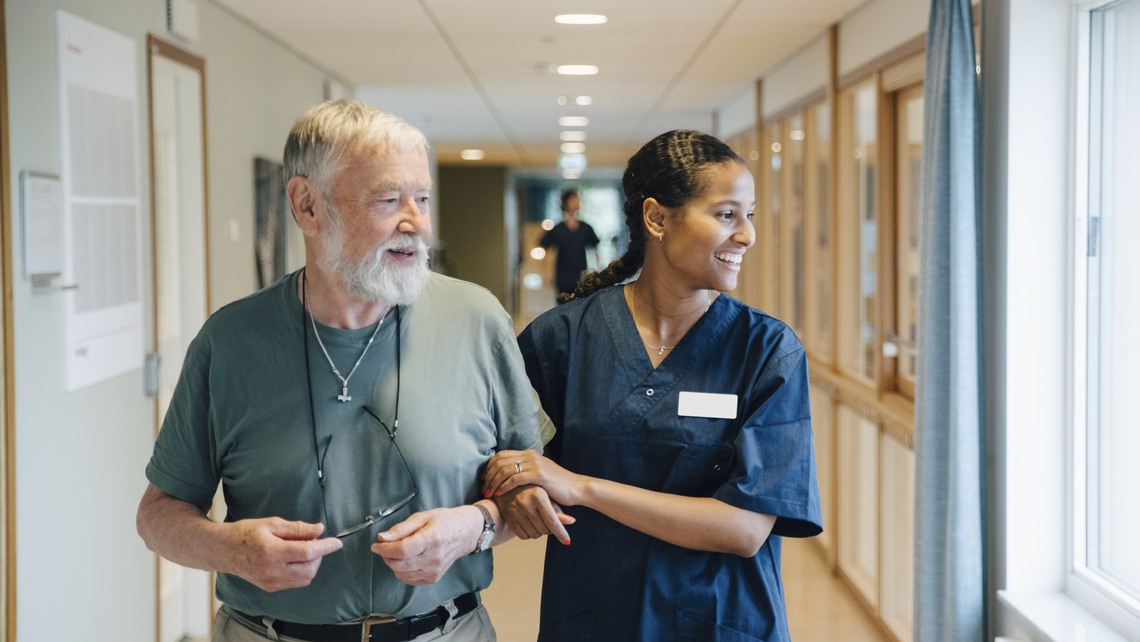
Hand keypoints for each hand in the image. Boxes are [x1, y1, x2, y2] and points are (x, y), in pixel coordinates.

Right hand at [221, 518, 342, 591]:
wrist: (223, 550)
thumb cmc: (245, 532)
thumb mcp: (271, 524)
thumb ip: (297, 528)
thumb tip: (319, 530)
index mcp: (272, 551)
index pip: (308, 552)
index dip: (326, 547)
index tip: (337, 542)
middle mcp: (272, 570)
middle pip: (309, 569)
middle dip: (318, 556)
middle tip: (313, 542)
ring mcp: (271, 582)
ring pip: (304, 579)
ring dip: (311, 565)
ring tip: (303, 550)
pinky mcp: (269, 587)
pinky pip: (294, 583)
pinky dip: (301, 572)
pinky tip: (294, 560)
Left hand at [372, 507, 479, 584]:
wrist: (466, 533)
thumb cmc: (444, 521)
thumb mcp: (422, 517)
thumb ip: (401, 528)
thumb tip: (381, 538)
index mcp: (431, 539)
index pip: (402, 550)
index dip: (384, 549)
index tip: (376, 544)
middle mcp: (433, 558)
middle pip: (399, 564)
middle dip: (386, 556)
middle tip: (385, 546)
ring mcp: (434, 570)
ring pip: (401, 574)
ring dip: (393, 563)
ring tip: (398, 551)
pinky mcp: (433, 578)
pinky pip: (408, 579)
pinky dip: (402, 571)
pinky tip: (407, 560)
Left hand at [482, 450, 582, 506]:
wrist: (576, 488)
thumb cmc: (556, 485)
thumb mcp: (538, 474)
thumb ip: (524, 472)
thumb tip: (507, 477)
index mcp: (528, 454)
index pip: (501, 455)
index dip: (489, 467)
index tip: (484, 480)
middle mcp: (530, 455)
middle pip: (500, 461)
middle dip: (488, 475)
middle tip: (483, 488)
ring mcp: (534, 464)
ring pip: (505, 469)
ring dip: (493, 482)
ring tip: (488, 493)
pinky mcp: (539, 474)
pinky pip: (515, 478)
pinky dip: (504, 486)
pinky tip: (499, 494)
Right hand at [494, 486, 574, 544]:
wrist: (505, 486)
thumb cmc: (531, 490)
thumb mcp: (545, 496)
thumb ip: (557, 510)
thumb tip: (572, 521)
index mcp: (538, 495)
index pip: (552, 521)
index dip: (561, 533)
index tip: (567, 542)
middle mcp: (526, 503)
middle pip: (544, 529)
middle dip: (550, 530)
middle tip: (549, 523)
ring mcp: (515, 512)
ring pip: (534, 534)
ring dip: (540, 533)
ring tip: (539, 523)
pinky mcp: (509, 519)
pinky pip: (523, 536)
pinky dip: (529, 534)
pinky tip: (530, 525)